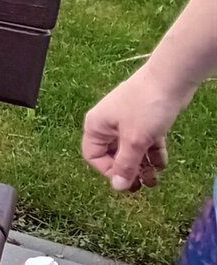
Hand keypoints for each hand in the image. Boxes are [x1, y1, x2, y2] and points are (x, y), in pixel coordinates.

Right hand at [81, 66, 186, 190]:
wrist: (171, 78)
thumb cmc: (146, 106)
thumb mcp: (135, 140)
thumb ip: (126, 164)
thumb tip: (118, 186)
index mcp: (96, 126)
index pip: (94, 156)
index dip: (109, 170)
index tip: (127, 178)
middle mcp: (108, 124)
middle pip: (113, 155)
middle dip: (128, 170)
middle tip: (142, 185)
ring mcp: (127, 121)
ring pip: (131, 149)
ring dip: (142, 165)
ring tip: (155, 179)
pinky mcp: (145, 119)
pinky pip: (144, 142)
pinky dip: (152, 153)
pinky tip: (162, 164)